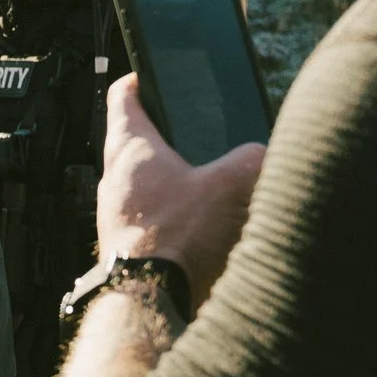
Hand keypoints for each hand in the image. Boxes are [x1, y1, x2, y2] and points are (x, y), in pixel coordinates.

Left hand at [97, 74, 265, 308]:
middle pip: (136, 142)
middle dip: (166, 137)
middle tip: (195, 134)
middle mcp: (114, 179)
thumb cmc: (178, 239)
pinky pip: (150, 220)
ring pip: (143, 185)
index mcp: (130, 149)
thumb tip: (262, 158)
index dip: (141, 79)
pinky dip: (172, 217)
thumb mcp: (231, 186)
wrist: (151, 301)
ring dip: (170, 182)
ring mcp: (116, 215)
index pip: (124, 96)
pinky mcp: (127, 247)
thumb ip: (253, 161)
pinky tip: (201, 228)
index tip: (153, 74)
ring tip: (207, 184)